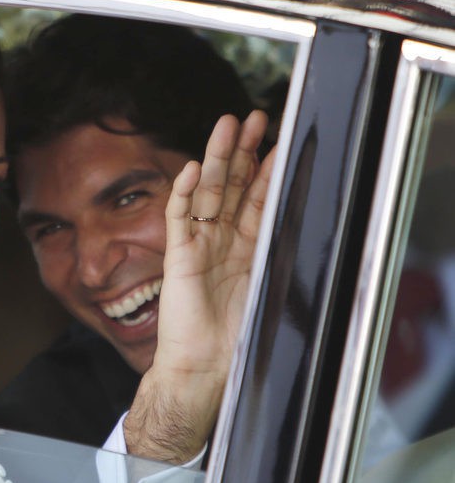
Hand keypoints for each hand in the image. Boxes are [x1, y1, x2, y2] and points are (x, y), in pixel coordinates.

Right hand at [124, 111, 274, 462]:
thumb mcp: (268, 286)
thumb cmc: (236, 337)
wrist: (204, 365)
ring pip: (207, 192)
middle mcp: (222, 241)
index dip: (266, 169)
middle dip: (243, 151)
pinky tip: (194, 169)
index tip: (278, 140)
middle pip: (232, 186)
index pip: (257, 198)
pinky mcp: (178, 256)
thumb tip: (303, 214)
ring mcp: (198, 246)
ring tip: (226, 127)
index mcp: (246, 248)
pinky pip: (179, 218)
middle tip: (253, 117)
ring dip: (217, 159)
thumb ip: (276, 249)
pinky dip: (185, 192)